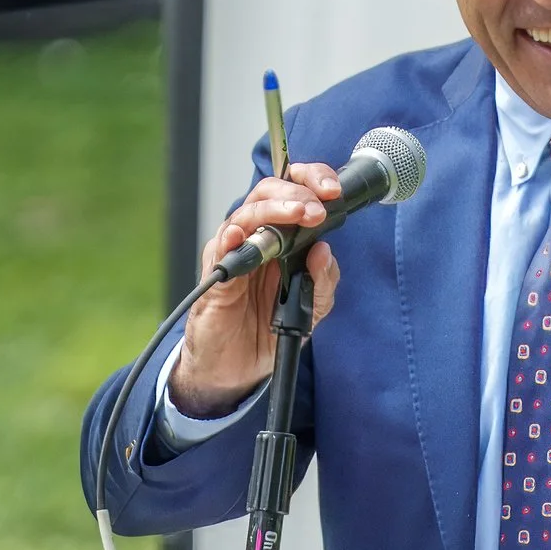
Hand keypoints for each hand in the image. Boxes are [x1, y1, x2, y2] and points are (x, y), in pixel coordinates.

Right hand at [168, 163, 344, 416]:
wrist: (237, 368)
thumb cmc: (268, 328)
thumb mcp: (311, 308)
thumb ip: (323, 280)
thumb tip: (324, 250)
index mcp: (282, 236)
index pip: (294, 191)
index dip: (313, 181)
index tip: (334, 191)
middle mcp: (256, 237)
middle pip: (268, 193)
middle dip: (296, 193)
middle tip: (315, 209)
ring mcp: (233, 254)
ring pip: (247, 215)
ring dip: (273, 211)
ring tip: (297, 214)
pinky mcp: (216, 278)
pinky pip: (220, 251)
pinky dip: (231, 239)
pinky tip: (240, 236)